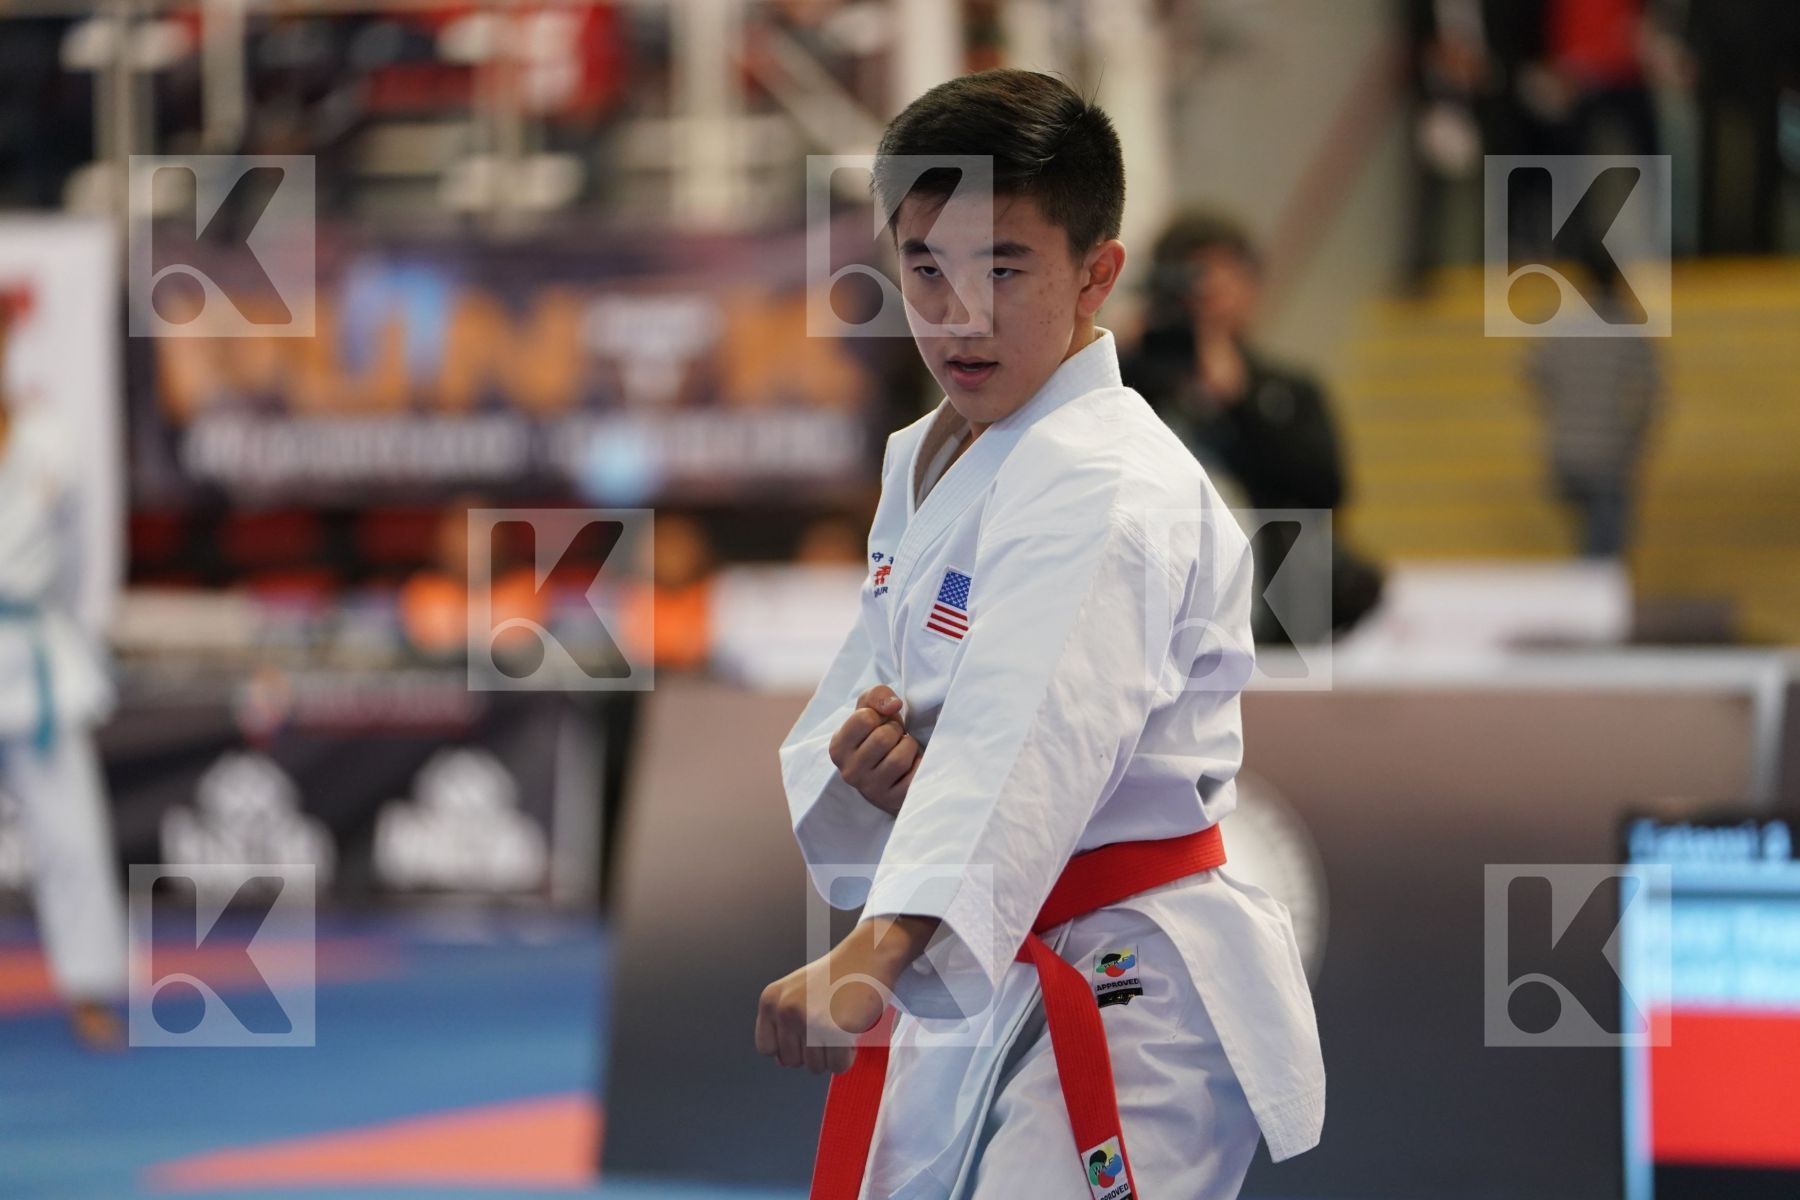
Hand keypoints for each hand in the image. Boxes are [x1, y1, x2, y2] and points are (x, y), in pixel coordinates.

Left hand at [754, 914, 938, 1074]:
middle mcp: (786, 1011)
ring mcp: (810, 1022)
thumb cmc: (837, 974)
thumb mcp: (797, 992)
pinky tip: (851, 1033)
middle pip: (791, 1061)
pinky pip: (838, 1066)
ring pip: (815, 1067)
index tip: (805, 1033)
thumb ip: (784, 1023)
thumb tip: (781, 1061)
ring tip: (840, 1026)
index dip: (788, 1046)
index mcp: (771, 1000)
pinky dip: (847, 1057)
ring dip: (831, 1053)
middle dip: (812, 1051)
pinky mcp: (836, 1032)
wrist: (868, 955)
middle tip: (829, 1025)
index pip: (766, 1047)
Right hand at [828, 684, 921, 816]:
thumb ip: (876, 696)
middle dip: (895, 731)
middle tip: (893, 738)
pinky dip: (919, 764)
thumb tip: (894, 705)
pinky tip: (910, 766)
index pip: (864, 718)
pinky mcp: (894, 801)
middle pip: (884, 737)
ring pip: (900, 757)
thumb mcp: (869, 710)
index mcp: (838, 748)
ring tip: (902, 750)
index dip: (879, 716)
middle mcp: (849, 772)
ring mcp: (871, 790)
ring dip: (908, 747)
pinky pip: (915, 775)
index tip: (878, 724)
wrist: (890, 774)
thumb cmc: (877, 735)